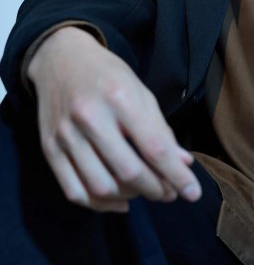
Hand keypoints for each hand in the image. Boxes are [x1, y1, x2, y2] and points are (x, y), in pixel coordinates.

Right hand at [27, 26, 201, 211]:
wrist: (59, 59)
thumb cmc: (107, 75)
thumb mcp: (140, 92)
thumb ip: (161, 129)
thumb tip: (183, 164)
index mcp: (119, 98)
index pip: (153, 147)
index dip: (176, 175)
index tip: (193, 193)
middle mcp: (90, 117)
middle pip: (128, 172)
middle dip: (156, 190)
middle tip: (169, 193)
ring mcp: (66, 135)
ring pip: (101, 187)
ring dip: (130, 197)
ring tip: (145, 191)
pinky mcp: (49, 149)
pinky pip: (74, 191)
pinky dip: (99, 205)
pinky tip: (119, 201)